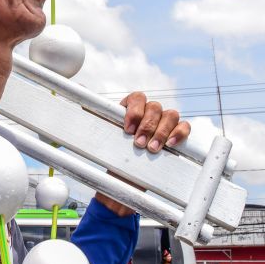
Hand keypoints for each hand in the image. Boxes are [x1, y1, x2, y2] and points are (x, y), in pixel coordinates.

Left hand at [95, 92, 190, 216]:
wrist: (125, 174)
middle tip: (138, 144)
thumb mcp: (100, 131)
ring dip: (161, 132)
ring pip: (170, 115)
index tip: (127, 129)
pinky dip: (179, 134)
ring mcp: (164, 123)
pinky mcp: (177, 136)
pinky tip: (170, 145)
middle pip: (155, 107)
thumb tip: (80, 88)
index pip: (137, 97)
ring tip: (151, 149)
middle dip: (146, 126)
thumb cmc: (113, 150)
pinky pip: (184, 127)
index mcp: (132, 106)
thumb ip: (91, 109)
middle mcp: (149, 112)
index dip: (134, 111)